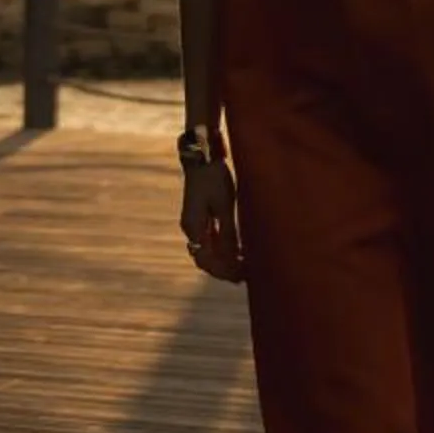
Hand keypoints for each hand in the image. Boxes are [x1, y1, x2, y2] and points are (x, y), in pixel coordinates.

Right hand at [181, 160, 243, 283]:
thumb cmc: (214, 178)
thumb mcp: (224, 206)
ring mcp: (193, 221)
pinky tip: (236, 250)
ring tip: (242, 267)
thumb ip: (228, 232)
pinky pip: (209, 238)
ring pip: (207, 249)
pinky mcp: (199, 214)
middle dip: (223, 269)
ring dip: (223, 260)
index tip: (241, 276)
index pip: (205, 260)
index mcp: (193, 227)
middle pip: (205, 258)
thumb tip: (234, 258)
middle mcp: (190, 227)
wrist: (203, 156)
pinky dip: (221, 248)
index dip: (223, 271)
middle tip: (244, 277)